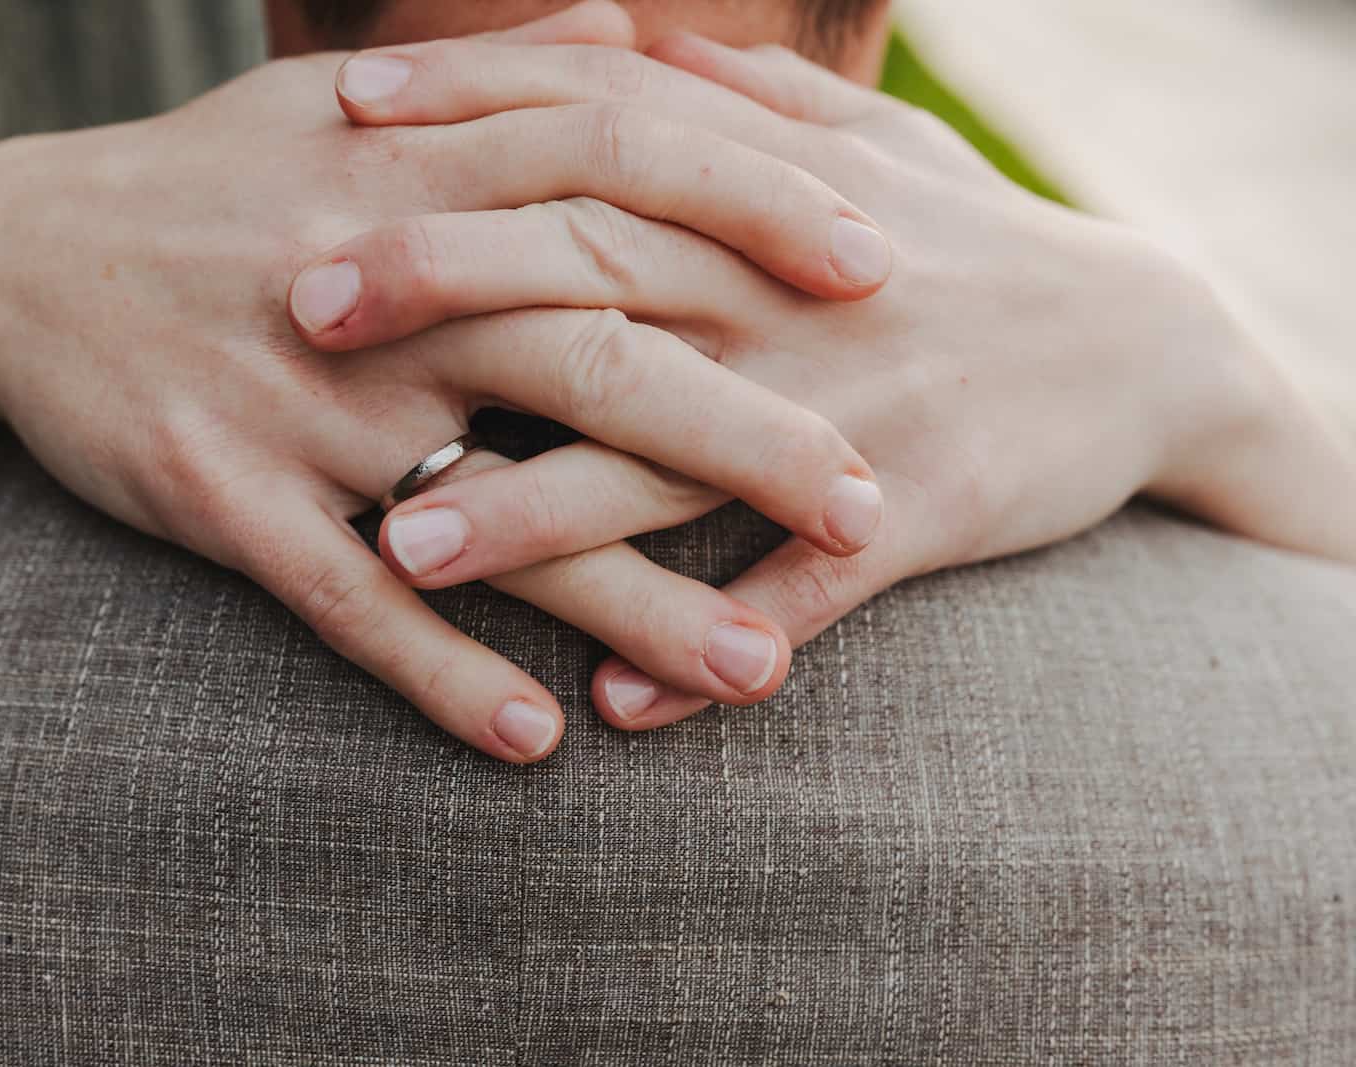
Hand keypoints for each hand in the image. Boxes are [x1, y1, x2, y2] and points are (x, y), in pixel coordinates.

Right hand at [0, 6, 902, 762]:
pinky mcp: (226, 499)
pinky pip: (349, 604)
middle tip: (873, 502)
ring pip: (494, 507)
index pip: (624, 170)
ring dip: (632, 596)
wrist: (15, 259)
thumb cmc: (216, 181)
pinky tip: (540, 738)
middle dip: (747, 433)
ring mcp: (302, 403)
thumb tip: (634, 25)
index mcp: (423, 173)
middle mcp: (380, 285)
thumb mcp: (344, 96)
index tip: (881, 274)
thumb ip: (503, 71)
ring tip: (758, 671)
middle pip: (594, 351)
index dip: (761, 215)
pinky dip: (442, 673)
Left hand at [296, 32, 1355, 729]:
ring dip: (536, 510)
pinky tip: (615, 708)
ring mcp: (850, 406)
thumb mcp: (865, 144)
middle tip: (302, 310)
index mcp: (769, 190)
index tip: (337, 119)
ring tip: (405, 556)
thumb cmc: (969, 239)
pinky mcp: (917, 516)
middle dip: (445, 283)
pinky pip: (800, 594)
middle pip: (597, 269)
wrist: (1143, 342)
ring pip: (670, 454)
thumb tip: (619, 35)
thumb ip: (734, 96)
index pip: (595, 122)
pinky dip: (710, 648)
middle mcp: (790, 287)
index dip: (466, 111)